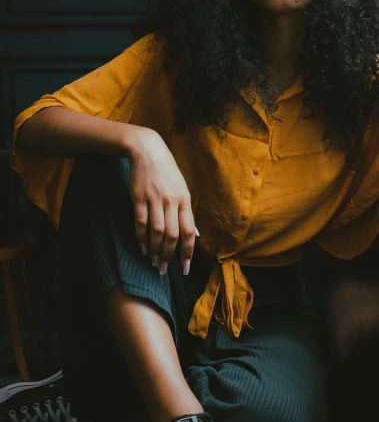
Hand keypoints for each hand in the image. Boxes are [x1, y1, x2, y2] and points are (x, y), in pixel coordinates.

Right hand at [125, 128, 197, 275]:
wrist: (147, 150)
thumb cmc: (167, 173)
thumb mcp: (182, 190)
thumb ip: (187, 214)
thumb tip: (195, 235)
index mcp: (185, 201)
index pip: (188, 232)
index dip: (187, 252)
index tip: (185, 268)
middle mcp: (172, 202)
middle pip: (172, 235)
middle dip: (168, 256)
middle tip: (163, 270)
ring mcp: (155, 200)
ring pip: (156, 231)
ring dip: (154, 250)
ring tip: (153, 262)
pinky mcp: (139, 198)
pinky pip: (140, 222)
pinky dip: (141, 237)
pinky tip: (142, 247)